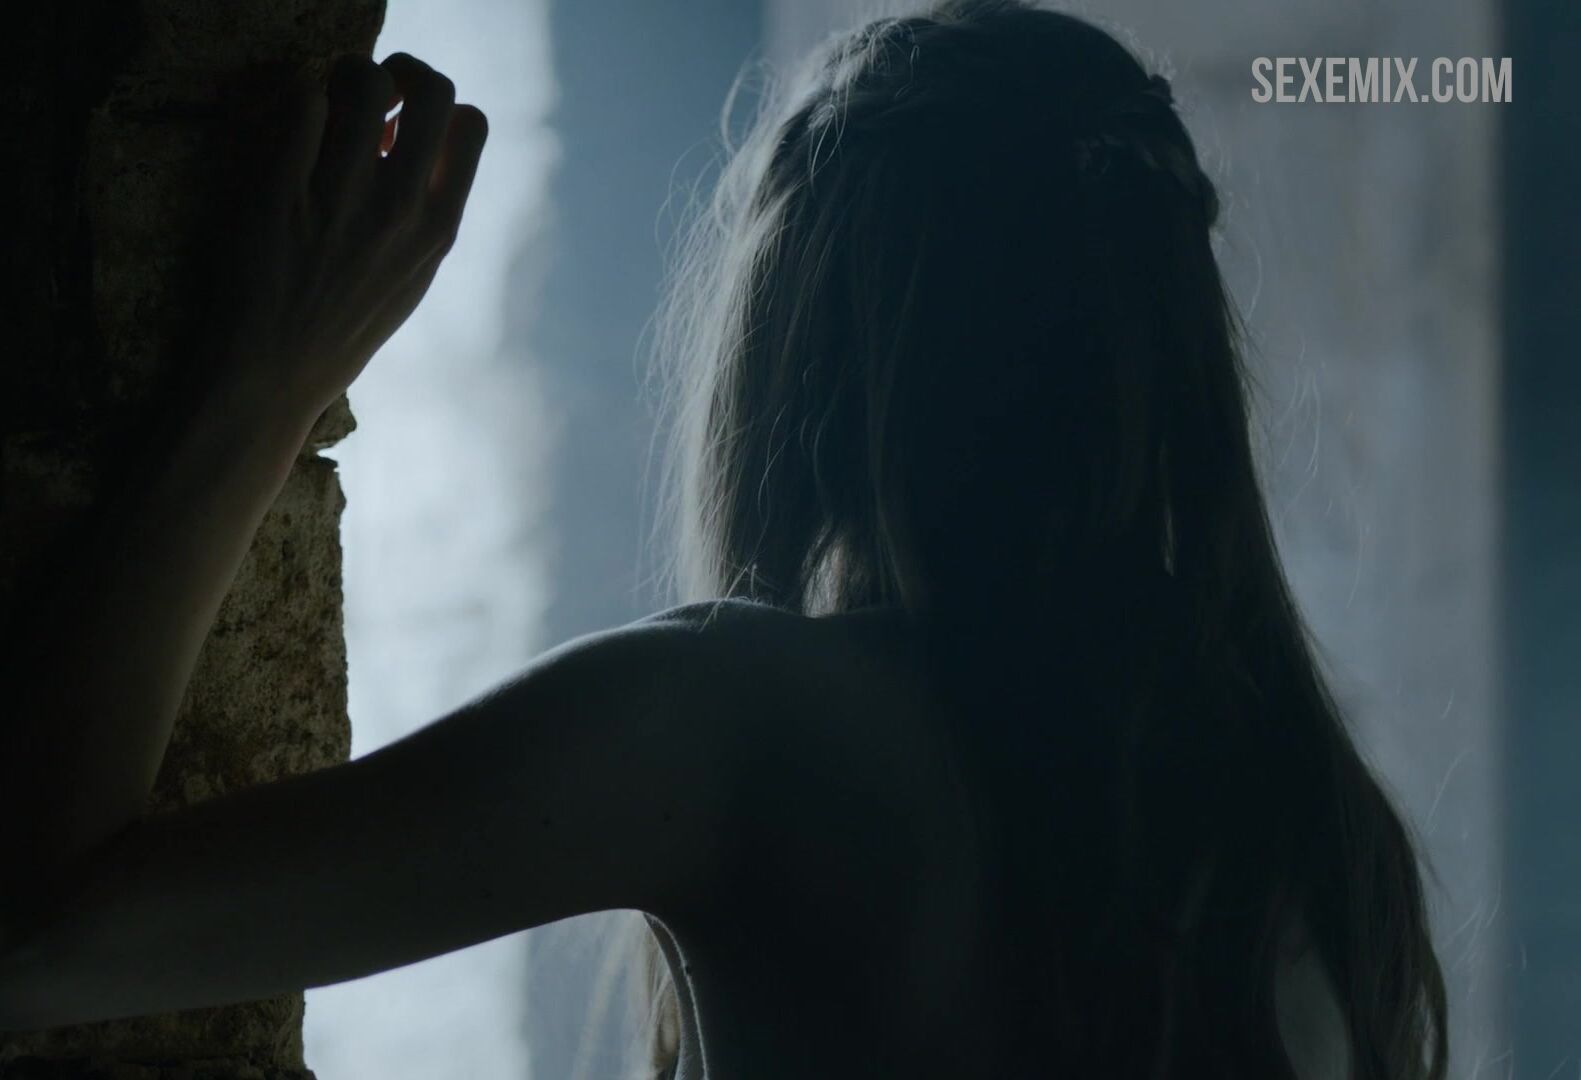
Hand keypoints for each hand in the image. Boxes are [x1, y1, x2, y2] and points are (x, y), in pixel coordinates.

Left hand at [197, 53, 487, 420]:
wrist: (269, 373)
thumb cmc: (338, 329)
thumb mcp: (408, 279)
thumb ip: (421, 213)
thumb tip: (402, 142)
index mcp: (438, 229)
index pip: (470, 124)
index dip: (438, 105)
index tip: (406, 120)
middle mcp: (400, 208)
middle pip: (430, 88)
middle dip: (399, 70)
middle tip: (367, 88)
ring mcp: (342, 198)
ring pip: (362, 80)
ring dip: (341, 74)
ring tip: (322, 101)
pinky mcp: (280, 190)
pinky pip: (300, 105)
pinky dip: (297, 101)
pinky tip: (287, 130)